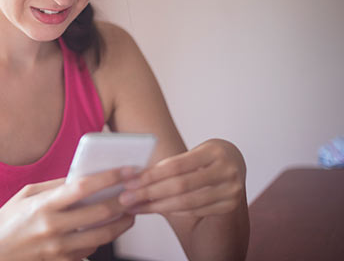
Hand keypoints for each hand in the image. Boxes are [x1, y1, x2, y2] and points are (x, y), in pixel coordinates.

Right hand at [0, 167, 137, 260]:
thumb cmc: (7, 222)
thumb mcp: (26, 195)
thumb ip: (54, 186)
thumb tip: (81, 176)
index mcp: (44, 205)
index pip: (84, 187)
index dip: (109, 177)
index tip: (126, 170)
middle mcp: (53, 227)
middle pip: (100, 213)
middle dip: (123, 201)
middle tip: (135, 193)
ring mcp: (58, 249)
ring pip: (102, 237)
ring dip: (120, 224)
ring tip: (129, 214)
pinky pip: (89, 252)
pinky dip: (101, 240)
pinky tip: (105, 230)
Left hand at [118, 139, 245, 217]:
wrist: (236, 163)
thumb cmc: (206, 155)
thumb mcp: (193, 151)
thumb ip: (171, 163)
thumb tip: (135, 176)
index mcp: (214, 151)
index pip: (176, 165)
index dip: (150, 175)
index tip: (129, 182)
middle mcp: (227, 170)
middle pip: (180, 186)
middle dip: (149, 193)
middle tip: (126, 198)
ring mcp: (232, 190)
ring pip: (187, 202)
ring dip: (157, 206)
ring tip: (136, 207)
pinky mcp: (230, 205)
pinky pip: (196, 211)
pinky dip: (174, 211)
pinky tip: (156, 209)